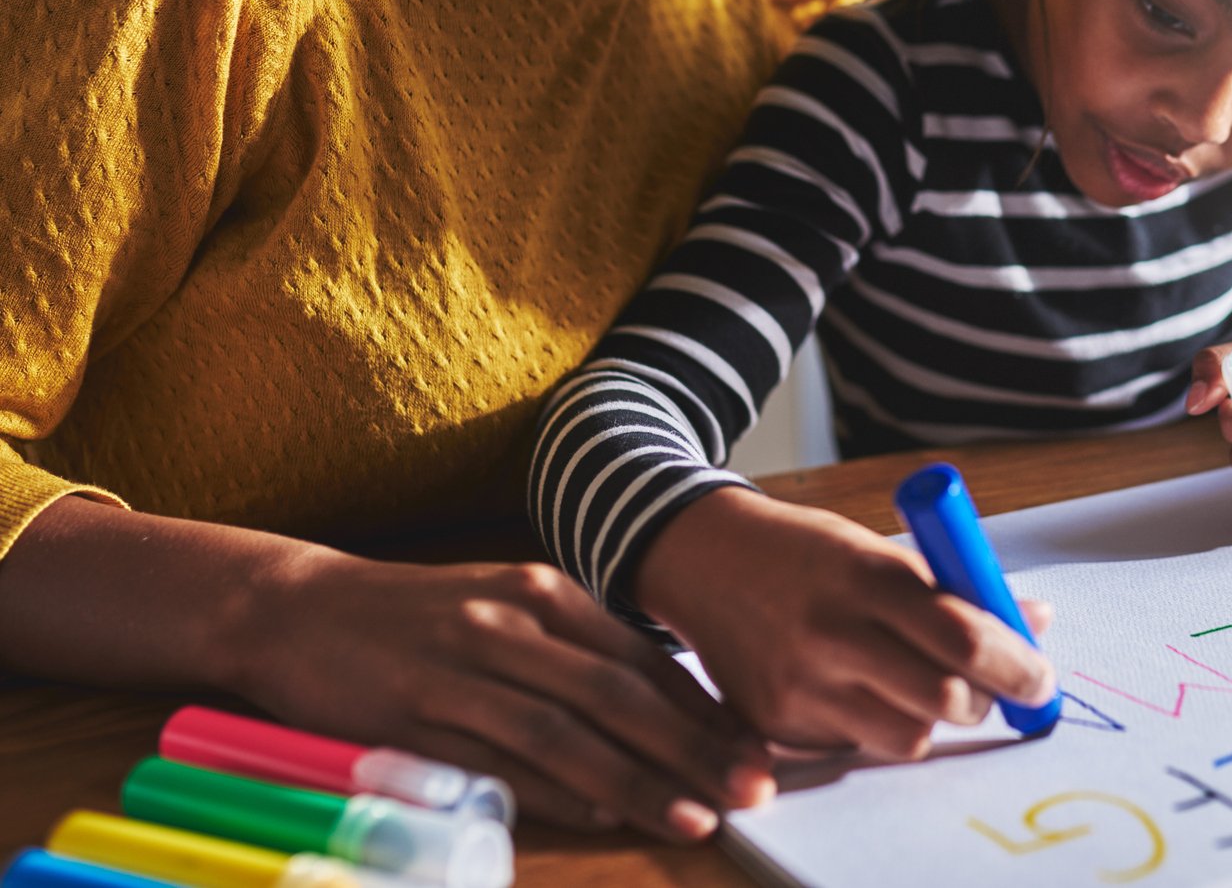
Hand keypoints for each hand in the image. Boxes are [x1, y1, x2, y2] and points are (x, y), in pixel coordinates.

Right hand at [240, 548, 773, 839]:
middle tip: (753, 789)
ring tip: (692, 816)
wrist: (296, 607)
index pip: (644, 658)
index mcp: (545, 593)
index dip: (705, 709)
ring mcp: (461, 665)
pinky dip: (551, 791)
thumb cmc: (419, 616)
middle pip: (619, 693)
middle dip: (693, 746)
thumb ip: (577, 652)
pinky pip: (495, 760)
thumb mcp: (507, 608)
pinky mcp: (412, 711)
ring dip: (635, 779)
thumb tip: (663, 708)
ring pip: (565, 730)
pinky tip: (600, 817)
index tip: (758, 750)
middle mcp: (511, 621)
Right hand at [635, 487, 1055, 760]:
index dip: (1015, 665)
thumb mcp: (880, 550)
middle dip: (983, 700)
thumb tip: (1035, 620)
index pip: (962, 635)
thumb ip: (956, 590)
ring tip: (918, 685)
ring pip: (907, 737)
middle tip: (987, 688)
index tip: (1040, 677)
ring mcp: (799, 685)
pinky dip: (874, 725)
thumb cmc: (808, 553)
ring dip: (930, 719)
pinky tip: (857, 687)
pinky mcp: (775, 724)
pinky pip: (855, 747)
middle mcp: (830, 634)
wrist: (706, 560)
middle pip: (944, 699)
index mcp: (866, 576)